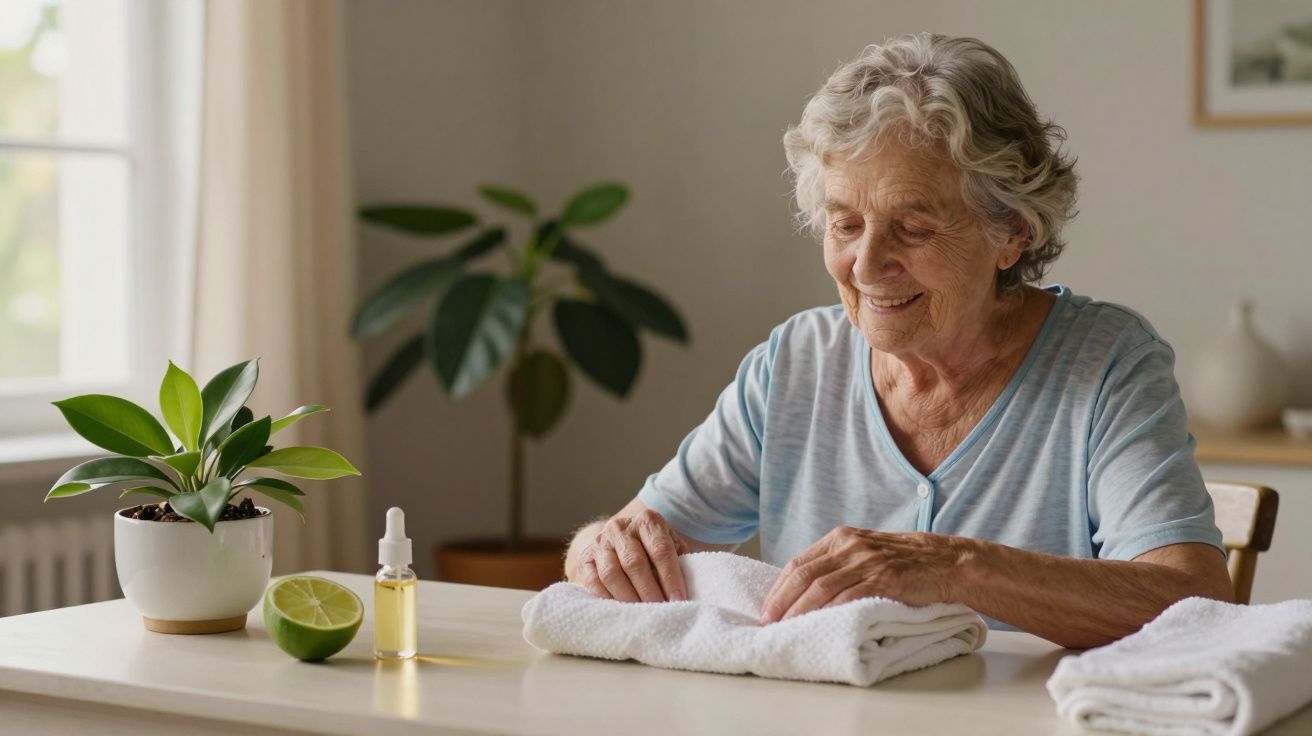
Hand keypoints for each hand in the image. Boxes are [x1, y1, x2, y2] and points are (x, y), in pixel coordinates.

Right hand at [575, 509, 689, 602]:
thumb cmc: (653, 548)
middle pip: (634, 562)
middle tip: (661, 611)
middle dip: (649, 591)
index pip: (660, 549)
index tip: (678, 599)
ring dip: (628, 598)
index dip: (670, 577)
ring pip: (612, 573)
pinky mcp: (585, 558)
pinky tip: (621, 611)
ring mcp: (600, 542)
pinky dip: (608, 599)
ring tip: (642, 614)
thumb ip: (681, 561)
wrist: (621, 538)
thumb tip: (697, 588)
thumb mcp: (670, 545)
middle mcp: (620, 527)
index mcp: (647, 520)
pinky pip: (593, 582)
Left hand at [759, 526, 966, 623]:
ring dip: (799, 611)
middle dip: (781, 602)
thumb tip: (805, 591)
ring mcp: (866, 560)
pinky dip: (829, 612)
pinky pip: (848, 597)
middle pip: (803, 575)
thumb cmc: (903, 561)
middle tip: (768, 623)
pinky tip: (818, 625)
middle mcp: (849, 545)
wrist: (946, 561)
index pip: (798, 563)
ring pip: (821, 587)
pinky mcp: (883, 578)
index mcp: (841, 537)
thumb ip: (837, 564)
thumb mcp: (864, 552)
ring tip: (787, 629)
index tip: (767, 610)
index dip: (779, 588)